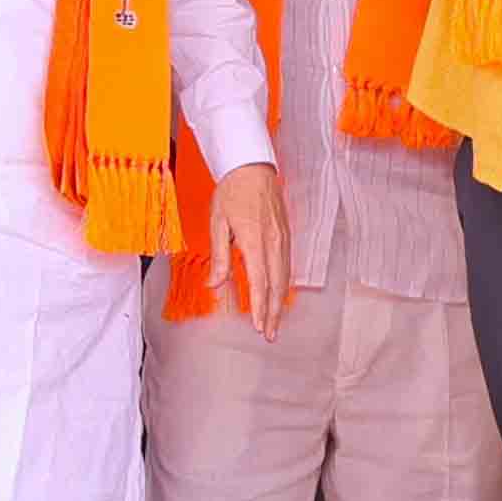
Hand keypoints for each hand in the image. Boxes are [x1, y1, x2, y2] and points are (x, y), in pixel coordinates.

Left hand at [210, 161, 294, 340]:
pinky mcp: (285, 234)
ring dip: (280, 302)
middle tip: (269, 335)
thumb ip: (219, 256)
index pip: (260, 282)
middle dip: (273, 313)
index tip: (258, 326)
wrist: (252, 165)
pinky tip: (279, 295)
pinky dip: (284, 285)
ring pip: (285, 277)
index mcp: (255, 240)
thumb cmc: (232, 190)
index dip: (260, 307)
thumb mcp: (218, 222)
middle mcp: (273, 242)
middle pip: (277, 285)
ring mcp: (282, 238)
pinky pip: (287, 265)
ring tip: (274, 322)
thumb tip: (215, 284)